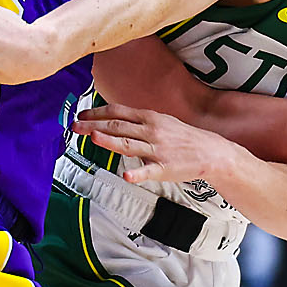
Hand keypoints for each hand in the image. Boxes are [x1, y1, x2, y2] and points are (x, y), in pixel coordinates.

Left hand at [73, 103, 239, 185]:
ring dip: (110, 140)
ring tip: (94, 137)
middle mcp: (151, 130)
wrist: (211, 152)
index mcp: (149, 118)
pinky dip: (137, 173)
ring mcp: (157, 149)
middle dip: (94, 125)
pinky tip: (126, 175)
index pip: (117, 112)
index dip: (97, 112)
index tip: (80, 114)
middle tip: (75, 126)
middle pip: (118, 126)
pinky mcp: (164, 168)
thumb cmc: (183, 138)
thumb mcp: (161, 121)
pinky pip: (148, 171)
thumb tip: (115, 120)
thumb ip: (138, 121)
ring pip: (129, 144)